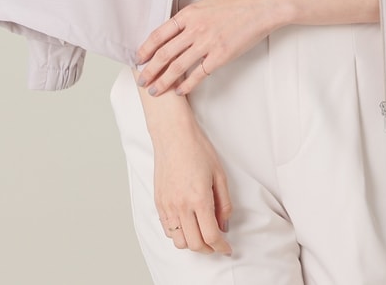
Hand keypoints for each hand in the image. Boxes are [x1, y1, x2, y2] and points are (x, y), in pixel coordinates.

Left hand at [136, 0, 283, 96]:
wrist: (261, 7)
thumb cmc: (238, 3)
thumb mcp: (207, 4)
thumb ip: (191, 17)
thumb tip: (177, 30)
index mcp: (189, 14)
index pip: (159, 34)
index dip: (146, 48)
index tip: (138, 58)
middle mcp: (194, 29)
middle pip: (164, 53)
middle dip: (149, 70)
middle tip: (142, 80)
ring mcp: (207, 43)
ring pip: (177, 67)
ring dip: (163, 81)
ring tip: (155, 90)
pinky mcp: (220, 56)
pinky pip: (198, 75)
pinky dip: (186, 85)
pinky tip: (180, 91)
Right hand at [153, 112, 232, 254]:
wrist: (174, 135)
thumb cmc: (198, 149)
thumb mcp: (219, 174)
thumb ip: (224, 203)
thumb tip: (224, 224)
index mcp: (199, 199)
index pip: (211, 235)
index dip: (221, 246)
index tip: (227, 248)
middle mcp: (181, 206)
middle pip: (195, 243)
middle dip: (209, 249)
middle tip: (217, 245)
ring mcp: (168, 205)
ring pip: (179, 241)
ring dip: (193, 244)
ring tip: (202, 236)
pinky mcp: (159, 202)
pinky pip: (167, 230)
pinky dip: (179, 234)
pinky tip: (188, 226)